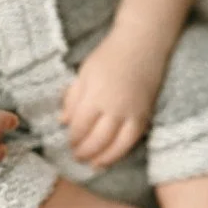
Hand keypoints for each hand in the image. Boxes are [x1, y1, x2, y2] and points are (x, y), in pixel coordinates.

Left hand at [60, 30, 164, 168]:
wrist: (143, 44)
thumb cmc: (110, 55)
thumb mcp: (84, 72)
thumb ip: (73, 98)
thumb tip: (62, 121)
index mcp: (95, 95)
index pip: (80, 126)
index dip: (72, 137)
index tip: (67, 141)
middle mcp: (115, 108)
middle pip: (96, 140)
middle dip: (83, 151)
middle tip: (76, 156)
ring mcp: (132, 114)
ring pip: (115, 146)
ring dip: (100, 158)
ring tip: (90, 163)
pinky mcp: (145, 116)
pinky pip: (131, 142)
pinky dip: (119, 154)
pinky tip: (109, 160)